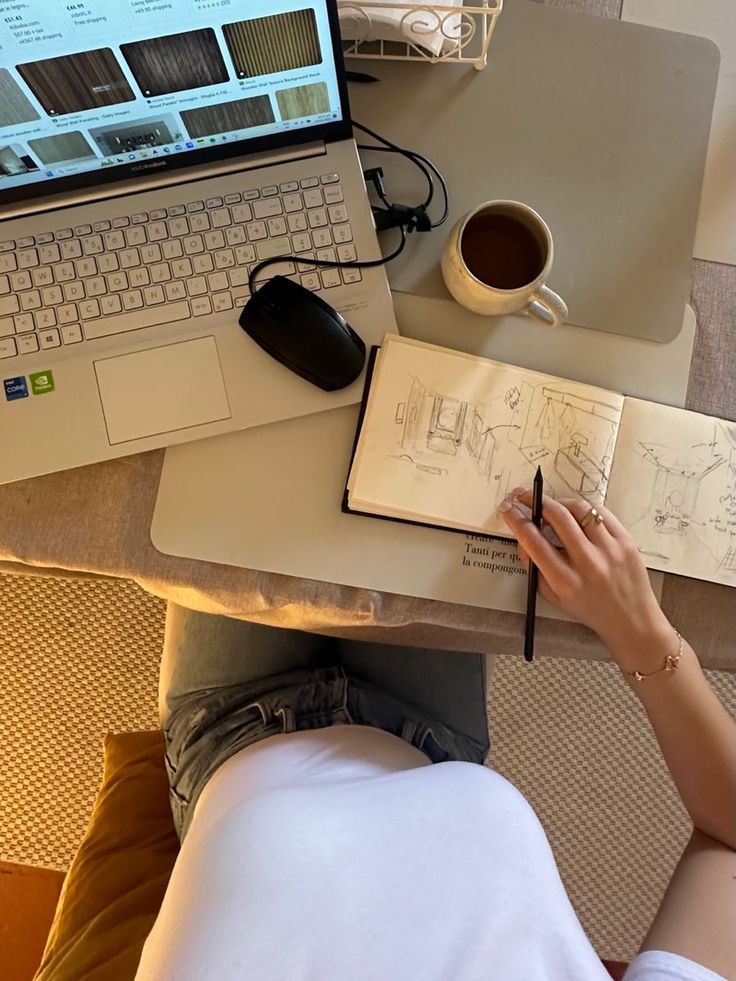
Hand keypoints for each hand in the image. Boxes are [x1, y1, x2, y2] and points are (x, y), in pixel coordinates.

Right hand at [499, 490, 674, 670]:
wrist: (632, 621)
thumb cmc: (591, 610)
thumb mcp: (553, 598)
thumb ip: (534, 569)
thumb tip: (522, 539)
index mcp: (565, 581)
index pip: (533, 540)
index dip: (516, 520)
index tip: (508, 510)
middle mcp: (588, 563)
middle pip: (557, 517)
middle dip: (535, 501)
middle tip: (524, 495)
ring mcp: (609, 550)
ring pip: (579, 509)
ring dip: (560, 502)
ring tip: (552, 506)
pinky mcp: (625, 541)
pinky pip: (601, 512)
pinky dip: (584, 508)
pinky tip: (576, 513)